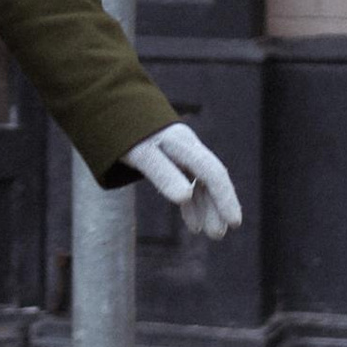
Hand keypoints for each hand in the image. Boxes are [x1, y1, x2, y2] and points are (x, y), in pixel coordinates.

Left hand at [126, 121, 241, 239]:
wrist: (112, 111)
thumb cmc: (126, 133)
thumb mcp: (141, 154)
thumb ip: (162, 173)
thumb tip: (184, 198)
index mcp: (183, 144)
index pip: (212, 172)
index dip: (225, 198)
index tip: (234, 222)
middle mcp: (187, 147)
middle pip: (210, 178)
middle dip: (217, 206)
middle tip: (217, 235)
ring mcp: (181, 153)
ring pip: (201, 182)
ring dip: (206, 208)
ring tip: (209, 233)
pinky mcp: (172, 158)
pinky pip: (189, 181)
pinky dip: (192, 202)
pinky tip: (193, 222)